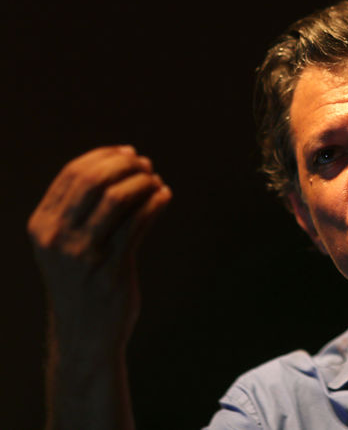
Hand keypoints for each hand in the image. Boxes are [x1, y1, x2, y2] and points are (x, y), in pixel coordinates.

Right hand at [28, 145, 171, 352]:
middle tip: (146, 164)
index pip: (72, 174)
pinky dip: (155, 202)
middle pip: (93, 180)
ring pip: (117, 197)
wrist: (84, 335)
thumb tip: (118, 168)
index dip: (103, 156)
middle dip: (124, 164)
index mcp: (41, 226)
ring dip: (142, 181)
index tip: (127, 153)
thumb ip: (80, 212)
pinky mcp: (111, 267)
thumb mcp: (66, 246)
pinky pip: (138, 222)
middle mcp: (57, 237)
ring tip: (157, 181)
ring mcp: (83, 252)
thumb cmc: (81, 284)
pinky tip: (165, 196)